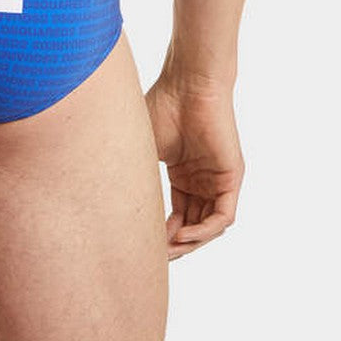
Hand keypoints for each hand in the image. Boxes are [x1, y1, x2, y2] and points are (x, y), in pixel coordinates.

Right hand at [145, 73, 244, 259]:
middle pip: (192, 225)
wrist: (186, 85)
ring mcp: (217, 180)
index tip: (143, 244)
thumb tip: (108, 206)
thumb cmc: (161, 106)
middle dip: (175, 244)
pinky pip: (222, 217)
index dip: (160, 233)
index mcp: (182, 174)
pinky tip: (185, 234)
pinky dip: (204, 231)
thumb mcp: (142, 149)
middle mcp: (201, 180)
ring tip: (169, 248)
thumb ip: (135, 177)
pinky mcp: (232, 178)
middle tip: (156, 255)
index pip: (175, 215)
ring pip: (208, 226)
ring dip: (189, 242)